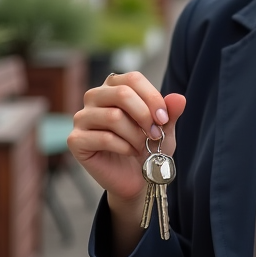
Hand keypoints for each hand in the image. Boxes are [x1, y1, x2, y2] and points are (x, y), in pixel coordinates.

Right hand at [68, 71, 186, 214]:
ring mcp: (82, 118)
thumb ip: (170, 111)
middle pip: (122, 93)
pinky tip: (129, 152)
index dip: (152, 97)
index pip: (133, 79)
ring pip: (113, 116)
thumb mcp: (164, 128)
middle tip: (155, 134)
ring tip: (141, 146)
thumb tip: (179, 98)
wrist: (136, 178)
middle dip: (145, 115)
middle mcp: (94, 97)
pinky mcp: (76, 140)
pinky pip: (104, 138)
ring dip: (135, 135)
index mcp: (114, 86)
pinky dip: (124, 147)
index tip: (164, 118)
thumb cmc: (148, 146)